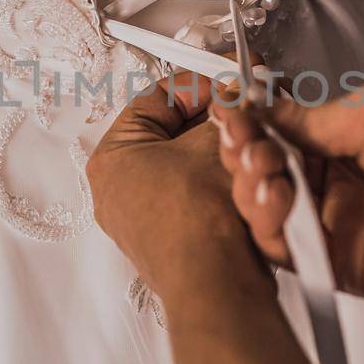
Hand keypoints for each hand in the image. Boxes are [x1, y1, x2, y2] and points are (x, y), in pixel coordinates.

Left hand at [87, 73, 269, 312]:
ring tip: (250, 142)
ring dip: (220, 151)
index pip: (158, 98)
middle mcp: (117, 190)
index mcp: (112, 157)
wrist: (214, 284)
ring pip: (185, 167)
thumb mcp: (216, 143)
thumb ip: (226, 109)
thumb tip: (238, 90)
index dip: (202, 83)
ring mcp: (139, 219)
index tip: (233, 79)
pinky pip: (192, 197)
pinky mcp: (165, 242)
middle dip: (214, 119)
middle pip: (171, 133)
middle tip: (246, 108)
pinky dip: (217, 183)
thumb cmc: (198, 220)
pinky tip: (245, 177)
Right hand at [213, 85, 363, 298]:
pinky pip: (290, 255)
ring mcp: (338, 230)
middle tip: (243, 142)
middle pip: (267, 178)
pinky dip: (270, 229)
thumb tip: (259, 106)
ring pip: (269, 216)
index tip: (229, 112)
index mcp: (347, 144)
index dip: (251, 127)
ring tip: (259, 169)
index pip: (279, 139)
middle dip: (245, 156)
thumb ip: (307, 117)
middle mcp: (340, 188)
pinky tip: (271, 200)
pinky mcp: (342, 269)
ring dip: (252, 190)